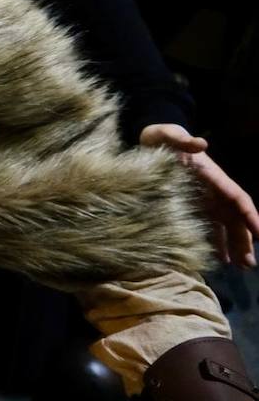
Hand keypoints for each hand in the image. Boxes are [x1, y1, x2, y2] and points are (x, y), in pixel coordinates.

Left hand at [141, 123, 258, 266]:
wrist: (151, 141)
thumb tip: (201, 143)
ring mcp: (205, 199)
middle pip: (235, 217)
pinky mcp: (193, 205)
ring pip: (226, 225)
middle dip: (244, 239)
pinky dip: (216, 242)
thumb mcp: (168, 135)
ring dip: (234, 245)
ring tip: (241, 266)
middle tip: (249, 263)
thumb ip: (182, 139)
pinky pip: (209, 227)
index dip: (249, 214)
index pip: (237, 197)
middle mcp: (214, 190)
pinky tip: (221, 259)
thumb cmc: (161, 137)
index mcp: (213, 176)